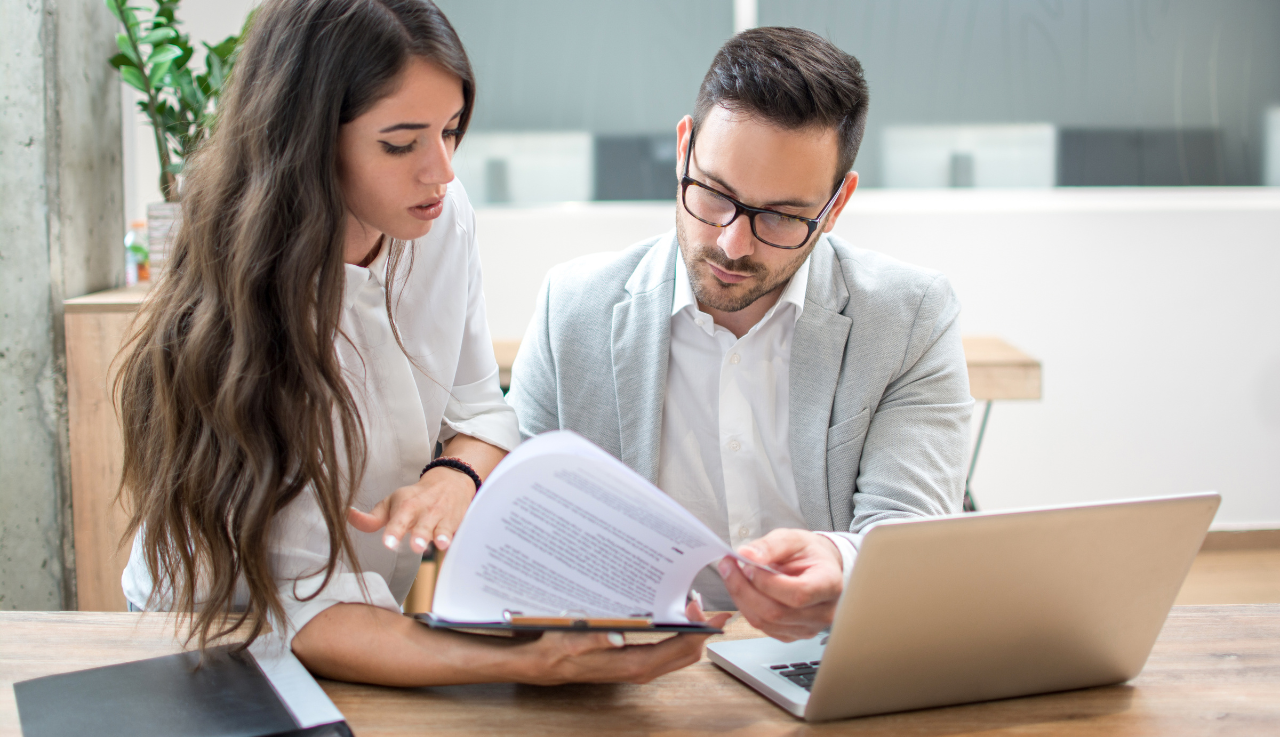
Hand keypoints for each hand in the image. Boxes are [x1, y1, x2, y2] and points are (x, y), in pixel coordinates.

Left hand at [347, 466, 475, 553]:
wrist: (451, 481)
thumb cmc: (416, 498)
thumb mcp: (392, 504)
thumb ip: (371, 518)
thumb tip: (347, 517)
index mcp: (407, 506)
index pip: (399, 520)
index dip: (394, 531)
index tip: (389, 543)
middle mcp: (425, 511)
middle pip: (422, 525)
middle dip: (420, 535)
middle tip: (416, 546)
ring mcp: (443, 517)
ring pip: (443, 528)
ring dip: (441, 536)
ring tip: (440, 543)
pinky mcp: (458, 522)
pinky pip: (459, 531)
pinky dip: (458, 537)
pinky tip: (457, 544)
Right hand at [515, 601, 731, 684]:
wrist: (548, 664)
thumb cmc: (561, 649)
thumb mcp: (574, 639)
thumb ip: (597, 640)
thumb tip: (619, 637)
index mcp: (633, 664)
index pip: (680, 649)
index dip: (700, 631)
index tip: (710, 613)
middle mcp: (643, 669)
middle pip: (688, 654)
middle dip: (702, 630)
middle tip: (701, 602)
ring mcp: (641, 668)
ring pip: (681, 654)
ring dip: (692, 632)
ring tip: (691, 606)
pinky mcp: (637, 663)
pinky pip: (669, 652)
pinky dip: (680, 636)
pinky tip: (675, 616)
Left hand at [717, 528, 843, 641]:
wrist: (819, 568)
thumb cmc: (809, 553)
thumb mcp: (793, 538)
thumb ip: (771, 545)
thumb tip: (747, 554)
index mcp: (830, 584)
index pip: (798, 594)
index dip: (767, 583)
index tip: (748, 564)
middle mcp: (823, 612)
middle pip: (777, 612)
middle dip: (744, 589)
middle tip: (728, 566)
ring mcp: (808, 628)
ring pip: (765, 622)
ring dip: (741, 598)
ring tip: (732, 574)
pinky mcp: (792, 635)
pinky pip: (762, 628)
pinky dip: (746, 608)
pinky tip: (743, 589)